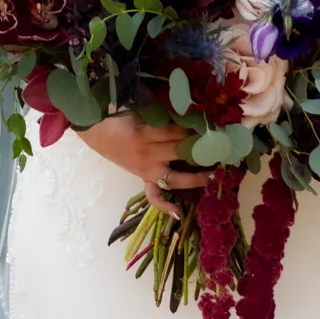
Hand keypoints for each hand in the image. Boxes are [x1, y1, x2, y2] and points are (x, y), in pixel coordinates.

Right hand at [76, 114, 208, 217]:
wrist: (96, 131)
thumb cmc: (118, 116)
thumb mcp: (139, 108)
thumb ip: (161, 110)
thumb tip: (187, 106)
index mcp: (146, 134)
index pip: (177, 132)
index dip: (196, 128)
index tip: (214, 123)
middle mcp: (148, 156)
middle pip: (181, 152)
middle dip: (202, 148)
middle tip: (223, 144)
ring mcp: (146, 170)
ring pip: (175, 177)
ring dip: (197, 177)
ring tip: (217, 175)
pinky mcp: (143, 178)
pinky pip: (153, 195)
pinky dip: (164, 205)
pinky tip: (178, 213)